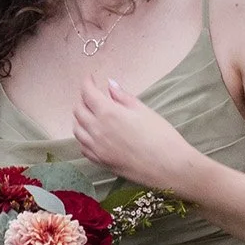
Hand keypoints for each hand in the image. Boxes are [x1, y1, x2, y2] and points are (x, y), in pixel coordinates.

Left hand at [71, 76, 200, 191]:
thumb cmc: (160, 136)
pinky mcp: (100, 161)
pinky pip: (83, 146)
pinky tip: (92, 134)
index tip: (90, 78)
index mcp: (108, 113)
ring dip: (80, 118)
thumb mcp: (143, 110)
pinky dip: (83, 137)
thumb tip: (110, 85)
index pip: (88, 93)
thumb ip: (123, 97)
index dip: (87, 83)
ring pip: (77, 129)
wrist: (168, 167)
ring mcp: (96, 148)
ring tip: (90, 113)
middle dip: (83, 99)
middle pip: (78, 110)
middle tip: (93, 95)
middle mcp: (96, 130)